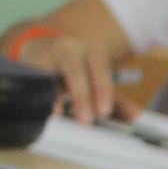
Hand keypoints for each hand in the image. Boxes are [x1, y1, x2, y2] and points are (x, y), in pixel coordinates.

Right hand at [14, 32, 138, 123]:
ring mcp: (50, 54)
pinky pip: (36, 79)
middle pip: (76, 71)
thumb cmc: (75, 68)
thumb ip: (115, 98)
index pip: (100, 69)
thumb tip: (136, 116)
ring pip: (51, 76)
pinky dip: (40, 93)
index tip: (104, 111)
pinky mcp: (31, 64)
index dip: (103, 89)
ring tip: (59, 113)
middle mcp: (72, 49)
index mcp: (93, 51)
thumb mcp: (96, 79)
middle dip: (82, 95)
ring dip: (58, 95)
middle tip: (86, 119)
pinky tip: (44, 107)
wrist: (42, 49)